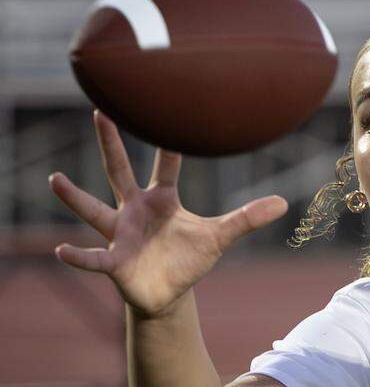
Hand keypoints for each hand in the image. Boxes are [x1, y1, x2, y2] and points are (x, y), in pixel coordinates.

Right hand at [49, 110, 287, 315]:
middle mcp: (135, 209)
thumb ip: (247, 218)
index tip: (168, 108)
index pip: (167, 164)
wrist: (169, 292)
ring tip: (55, 179)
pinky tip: (61, 249)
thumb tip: (283, 203)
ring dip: (75, 196)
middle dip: (112, 143)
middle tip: (100, 110)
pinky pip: (93, 256)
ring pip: (94, 210)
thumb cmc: (189, 258)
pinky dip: (79, 254)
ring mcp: (121, 233)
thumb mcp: (220, 236)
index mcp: (162, 199)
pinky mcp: (114, 261)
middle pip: (120, 170)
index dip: (170, 141)